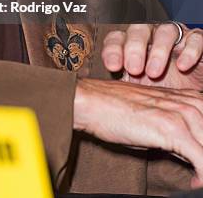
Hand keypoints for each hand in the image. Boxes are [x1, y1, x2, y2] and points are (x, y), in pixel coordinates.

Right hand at [73, 78, 202, 188]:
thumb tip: (193, 156)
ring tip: (198, 182)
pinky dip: (202, 173)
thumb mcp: (153, 118)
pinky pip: (201, 157)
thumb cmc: (115, 111)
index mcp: (185, 98)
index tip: (200, 164)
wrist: (90, 102)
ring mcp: (181, 114)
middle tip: (198, 175)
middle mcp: (187, 103)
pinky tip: (195, 184)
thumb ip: (177, 133)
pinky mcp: (172, 128)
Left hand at [102, 23, 202, 89]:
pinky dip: (189, 50)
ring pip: (166, 30)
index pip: (117, 38)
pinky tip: (183, 66)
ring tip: (154, 72)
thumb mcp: (140, 93)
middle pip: (139, 29)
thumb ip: (122, 88)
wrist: (191, 100)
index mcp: (134, 47)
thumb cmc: (162, 94)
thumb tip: (100, 95)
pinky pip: (195, 38)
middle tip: (133, 69)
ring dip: (159, 49)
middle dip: (134, 47)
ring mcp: (177, 38)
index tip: (112, 67)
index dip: (112, 49)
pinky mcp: (197, 42)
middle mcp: (154, 38)